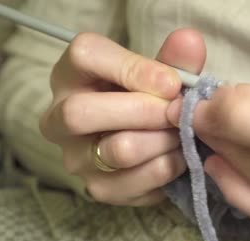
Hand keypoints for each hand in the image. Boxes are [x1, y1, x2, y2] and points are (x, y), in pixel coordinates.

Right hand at [40, 29, 206, 205]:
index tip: (172, 83)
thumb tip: (189, 41)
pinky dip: (168, 168)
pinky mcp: (99, 188)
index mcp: (70, 75)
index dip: (135, 69)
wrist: (145, 141)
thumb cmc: (147, 98)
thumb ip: (174, 60)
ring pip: (117, 150)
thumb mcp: (158, 75)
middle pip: (82, 113)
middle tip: (178, 112)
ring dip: (163, 141)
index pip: (85, 57)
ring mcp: (75, 158)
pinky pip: (137, 182)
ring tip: (183, 134)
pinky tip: (180, 156)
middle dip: (145, 111)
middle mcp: (59, 118)